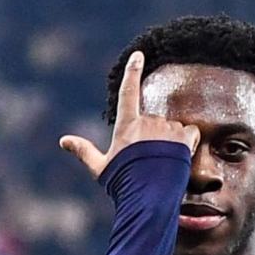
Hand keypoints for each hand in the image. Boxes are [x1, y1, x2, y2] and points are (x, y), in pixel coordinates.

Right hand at [59, 51, 200, 178]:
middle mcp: (147, 122)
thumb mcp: (101, 168)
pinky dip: (189, 142)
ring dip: (172, 141)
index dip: (132, 72)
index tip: (138, 55)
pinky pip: (191, 133)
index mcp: (126, 126)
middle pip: (155, 121)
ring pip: (173, 128)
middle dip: (156, 138)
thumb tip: (63, 140)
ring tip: (164, 164)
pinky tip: (181, 157)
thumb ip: (84, 151)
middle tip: (151, 162)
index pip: (128, 92)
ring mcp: (166, 129)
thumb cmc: (123, 184)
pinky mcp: (183, 137)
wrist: (147, 199)